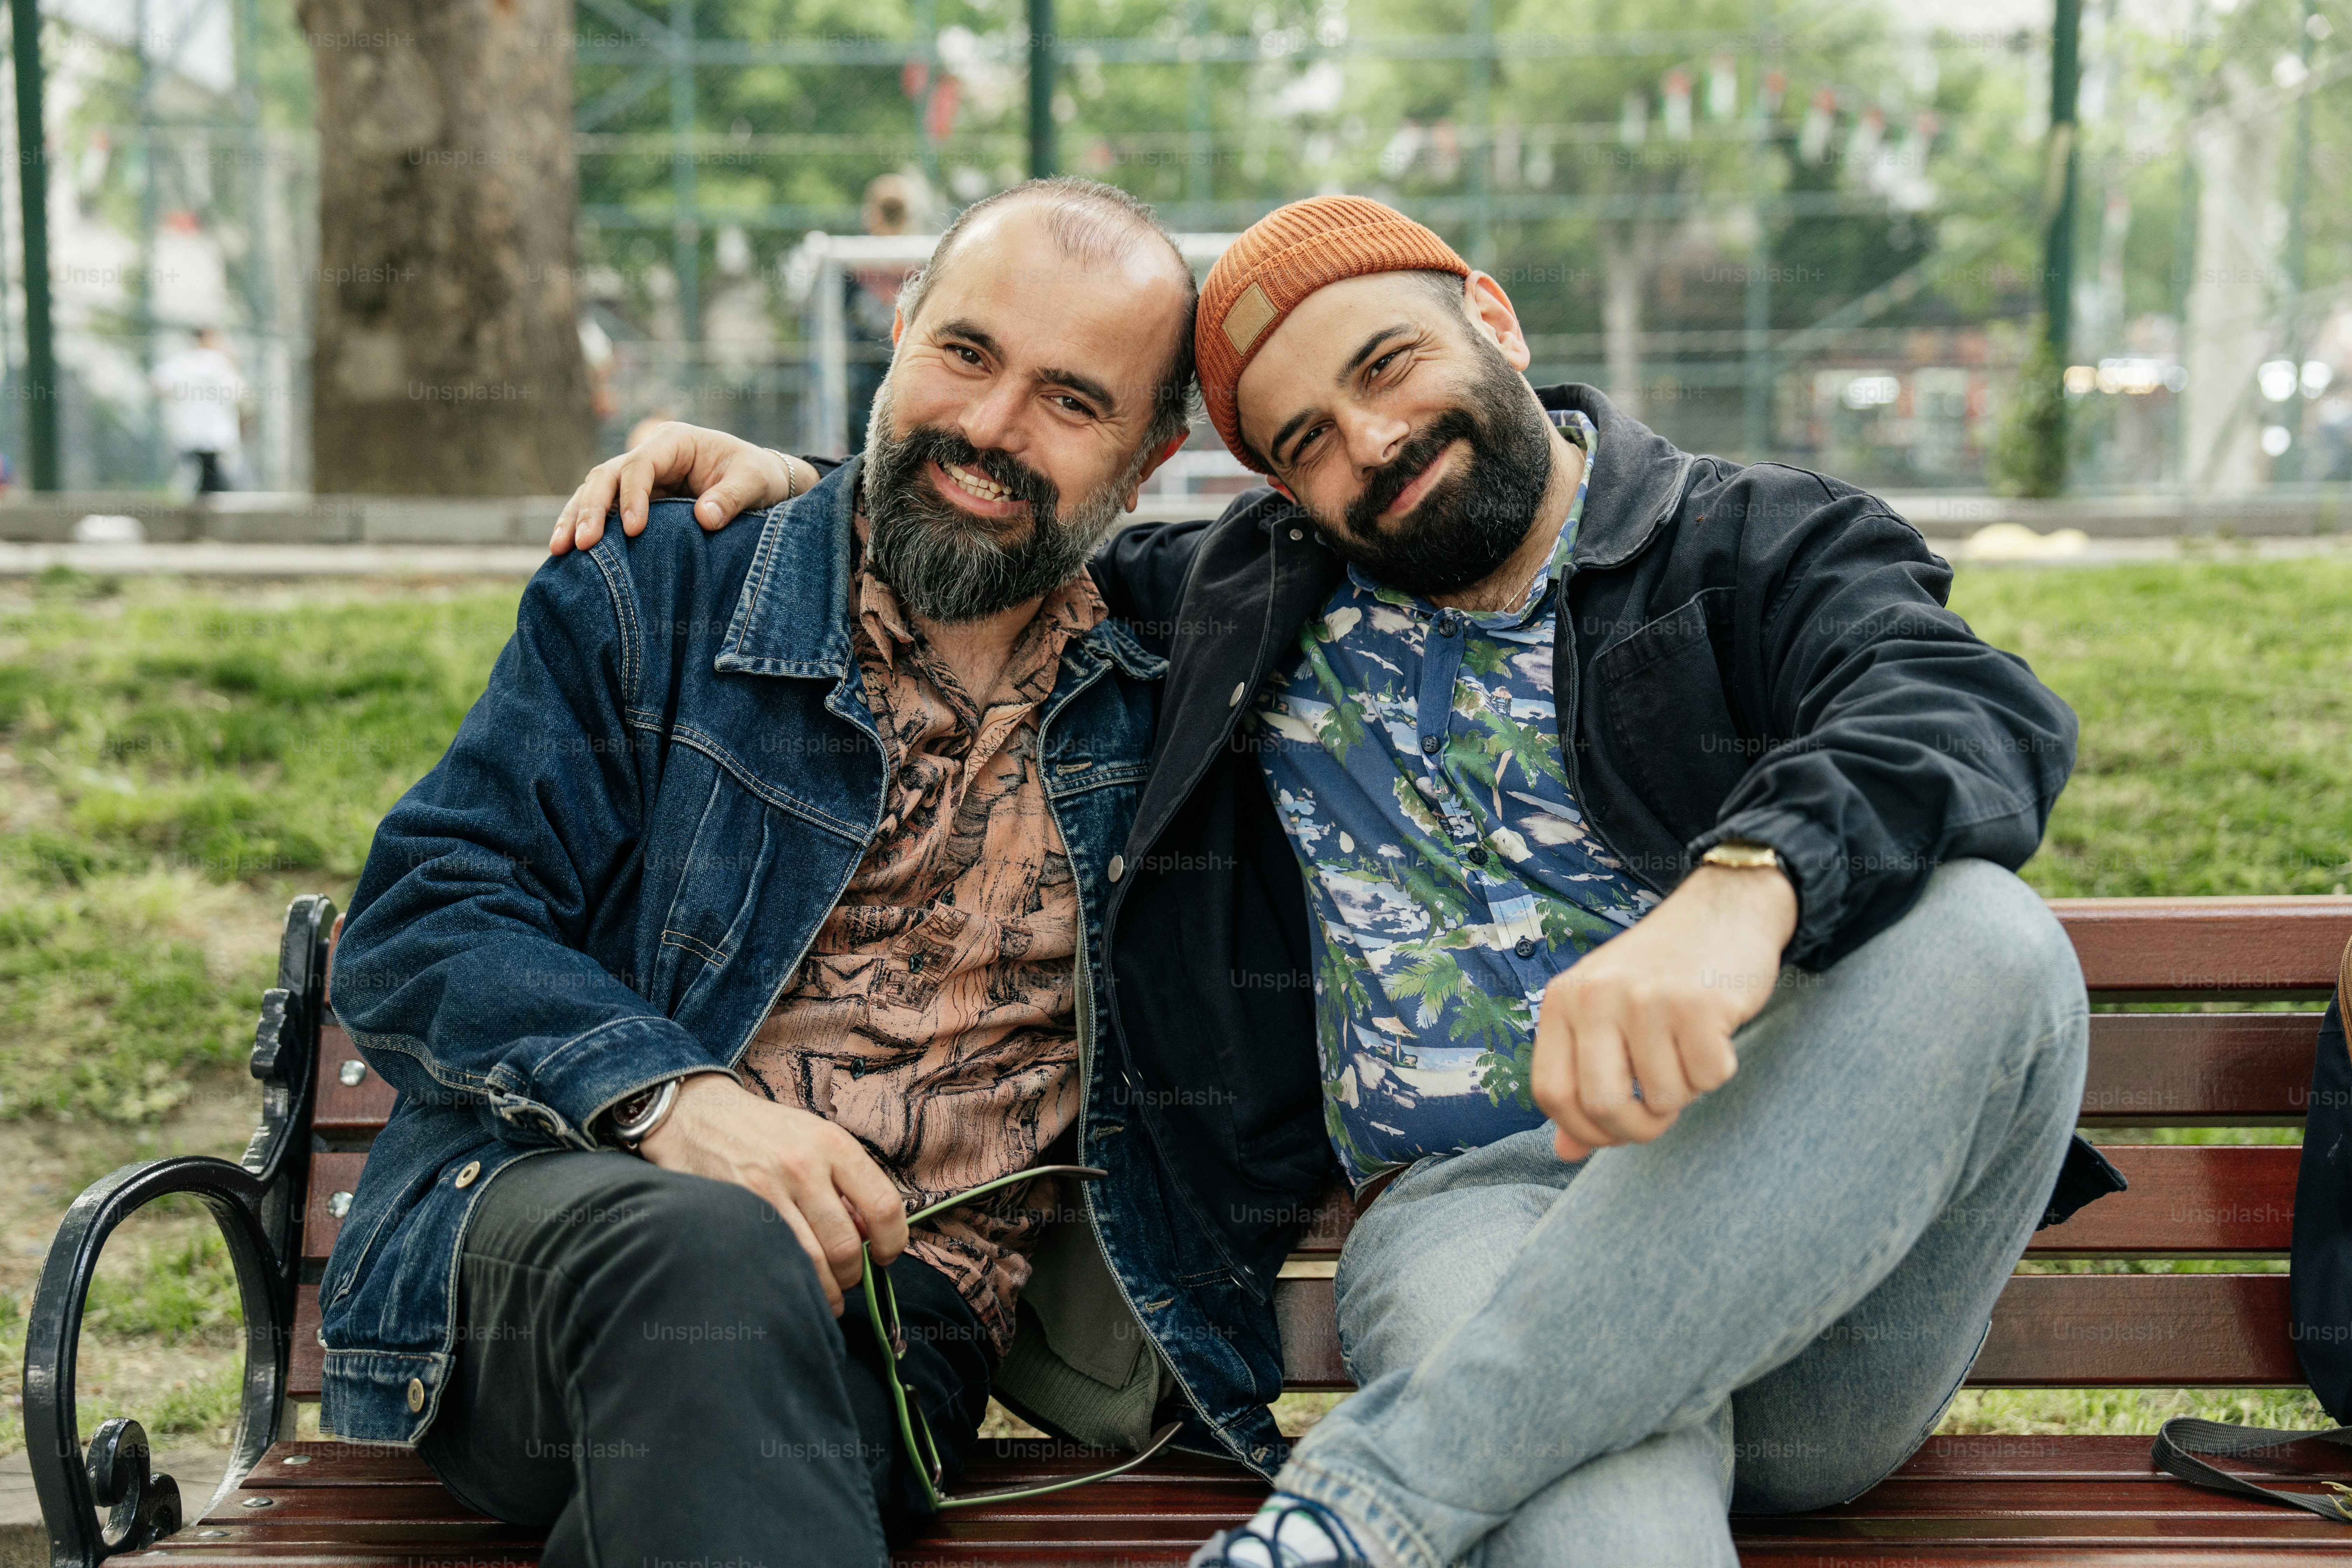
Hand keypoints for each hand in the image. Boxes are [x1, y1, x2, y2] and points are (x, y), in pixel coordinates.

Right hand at [549, 422, 815, 555]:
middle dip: (592, 509)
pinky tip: (566, 552)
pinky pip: (603, 510)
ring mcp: (638, 476)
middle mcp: (650, 455)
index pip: (641, 466)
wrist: (762, 483)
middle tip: (582, 545)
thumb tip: (704, 519)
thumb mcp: (754, 483)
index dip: (633, 496)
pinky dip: (584, 527)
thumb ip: (732, 498)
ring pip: (595, 491)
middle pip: (607, 476)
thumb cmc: (758, 477)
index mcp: (675, 442)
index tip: (634, 530)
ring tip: (560, 550)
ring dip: (576, 519)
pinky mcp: (634, 499)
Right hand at [637, 1074, 908, 1314]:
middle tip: (849, 1278)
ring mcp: (767, 1191)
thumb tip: (871, 1235)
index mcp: (833, 1144)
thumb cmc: (766, 1132)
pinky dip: (792, 1284)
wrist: (697, 1116)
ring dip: (826, 1290)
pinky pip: (775, 1262)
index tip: (886, 1256)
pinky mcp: (737, 1213)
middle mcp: (803, 1166)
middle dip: (854, 1274)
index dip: (893, 1242)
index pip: (884, 1205)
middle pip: (847, 1245)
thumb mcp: (816, 1137)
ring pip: (813, 1263)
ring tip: (827, 1293)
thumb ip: (847, 1180)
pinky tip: (795, 1286)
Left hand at [1531, 863, 1798, 1161]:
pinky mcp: (1698, 1003)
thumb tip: (1564, 1153)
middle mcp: (1596, 996)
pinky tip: (1715, 1033)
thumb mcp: (1605, 1013)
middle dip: (1637, 1127)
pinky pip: (1708, 1077)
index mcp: (1563, 1000)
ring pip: (1664, 1097)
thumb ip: (1581, 1079)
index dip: (1582, 1131)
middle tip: (1660, 1111)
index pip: (1550, 1093)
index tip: (1611, 1132)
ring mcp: (1646, 998)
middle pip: (1601, 1105)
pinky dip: (1717, 1069)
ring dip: (1685, 1091)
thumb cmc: (1661, 972)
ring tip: (1688, 1050)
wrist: (1724, 907)